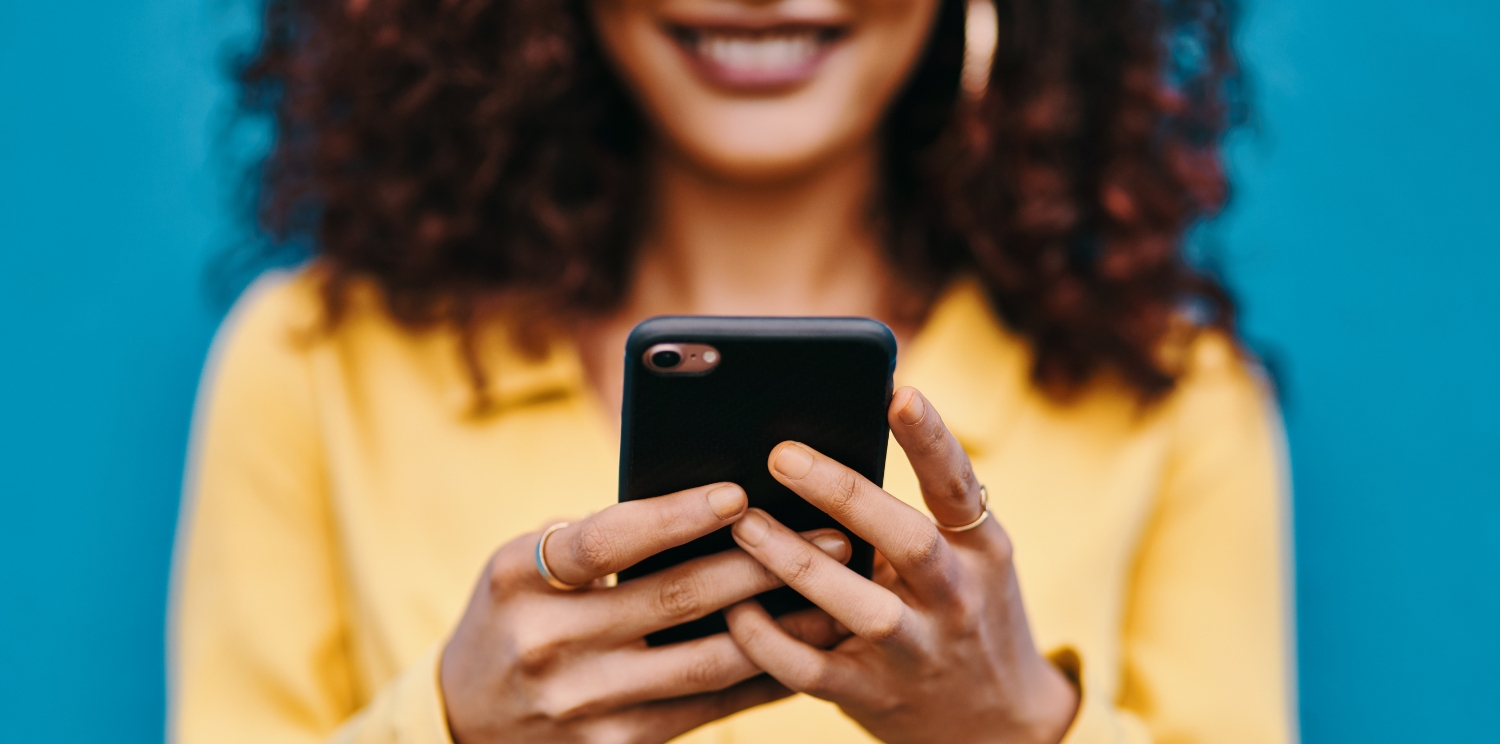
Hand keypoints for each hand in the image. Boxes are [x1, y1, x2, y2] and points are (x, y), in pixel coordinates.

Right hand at [440, 482, 852, 743]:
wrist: (467, 723)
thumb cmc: (512, 617)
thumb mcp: (521, 567)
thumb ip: (591, 538)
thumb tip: (706, 506)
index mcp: (519, 579)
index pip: (605, 538)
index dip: (675, 515)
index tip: (739, 493)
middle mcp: (546, 643)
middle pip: (673, 598)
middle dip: (761, 563)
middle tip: (830, 534)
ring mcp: (581, 704)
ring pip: (705, 661)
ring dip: (781, 626)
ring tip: (837, 594)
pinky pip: (706, 710)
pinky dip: (760, 680)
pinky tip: (803, 651)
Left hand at [723, 387, 1080, 743]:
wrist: (997, 724)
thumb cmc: (963, 612)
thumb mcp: (968, 558)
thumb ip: (916, 512)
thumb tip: (828, 444)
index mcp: (979, 550)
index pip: (958, 486)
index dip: (931, 439)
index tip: (899, 393)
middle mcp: (956, 598)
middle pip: (906, 540)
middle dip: (843, 494)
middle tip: (781, 454)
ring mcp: (916, 652)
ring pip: (858, 607)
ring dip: (795, 563)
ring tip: (744, 522)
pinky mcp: (874, 696)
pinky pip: (811, 670)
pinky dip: (769, 641)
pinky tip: (734, 609)